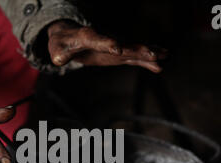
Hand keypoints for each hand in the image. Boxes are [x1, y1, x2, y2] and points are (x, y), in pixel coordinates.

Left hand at [47, 20, 166, 72]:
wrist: (71, 37)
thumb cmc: (62, 44)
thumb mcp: (56, 50)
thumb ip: (58, 54)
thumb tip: (58, 60)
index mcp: (88, 37)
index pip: (98, 40)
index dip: (107, 44)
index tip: (117, 49)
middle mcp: (105, 40)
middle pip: (123, 44)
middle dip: (137, 48)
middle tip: (151, 52)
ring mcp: (114, 47)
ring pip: (133, 50)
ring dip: (148, 54)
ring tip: (164, 56)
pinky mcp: (118, 55)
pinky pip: (134, 59)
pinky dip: (146, 62)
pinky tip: (160, 67)